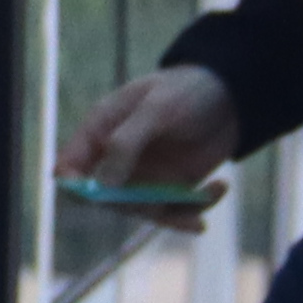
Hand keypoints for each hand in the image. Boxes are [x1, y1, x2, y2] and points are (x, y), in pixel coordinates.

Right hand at [54, 65, 239, 219]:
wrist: (231, 94)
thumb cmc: (187, 89)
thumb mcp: (157, 109)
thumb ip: (126, 142)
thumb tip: (101, 184)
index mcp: (102, 130)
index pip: (70, 166)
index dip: (74, 186)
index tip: (95, 197)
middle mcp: (117, 159)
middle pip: (107, 199)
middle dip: (137, 204)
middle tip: (167, 198)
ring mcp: (144, 177)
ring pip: (143, 212)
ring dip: (175, 210)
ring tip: (208, 191)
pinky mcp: (171, 189)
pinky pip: (173, 213)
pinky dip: (195, 210)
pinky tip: (218, 188)